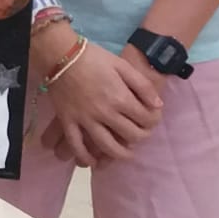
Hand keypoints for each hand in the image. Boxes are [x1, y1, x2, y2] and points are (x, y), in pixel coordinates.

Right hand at [39, 42, 165, 166]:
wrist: (60, 55)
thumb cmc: (93, 57)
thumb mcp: (122, 65)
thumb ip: (142, 86)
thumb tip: (158, 105)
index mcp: (120, 97)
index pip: (146, 119)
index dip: (153, 121)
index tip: (152, 119)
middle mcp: (105, 113)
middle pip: (130, 135)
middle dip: (141, 136)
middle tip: (141, 134)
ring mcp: (85, 119)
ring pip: (106, 146)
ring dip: (119, 154)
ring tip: (125, 154)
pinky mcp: (68, 122)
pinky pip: (76, 145)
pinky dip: (84, 156)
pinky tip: (92, 162)